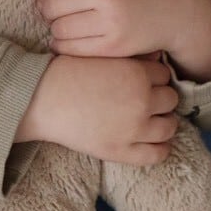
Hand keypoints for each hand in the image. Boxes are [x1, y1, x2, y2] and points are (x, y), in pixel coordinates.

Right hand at [13, 53, 179, 164]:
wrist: (40, 99)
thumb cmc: (66, 73)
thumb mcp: (100, 56)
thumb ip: (129, 59)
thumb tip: (155, 60)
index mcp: (136, 74)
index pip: (164, 75)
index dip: (154, 78)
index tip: (145, 82)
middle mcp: (141, 101)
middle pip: (170, 99)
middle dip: (160, 99)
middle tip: (147, 101)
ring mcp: (134, 129)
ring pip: (169, 126)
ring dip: (164, 122)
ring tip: (152, 121)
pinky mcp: (122, 151)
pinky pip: (157, 154)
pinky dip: (161, 148)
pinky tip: (154, 143)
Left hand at [36, 0, 205, 58]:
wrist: (178, 10)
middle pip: (53, 5)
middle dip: (46, 11)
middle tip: (52, 14)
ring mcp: (110, 22)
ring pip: (60, 29)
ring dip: (54, 30)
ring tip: (62, 27)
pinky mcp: (114, 46)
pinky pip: (73, 49)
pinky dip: (62, 47)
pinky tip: (67, 41)